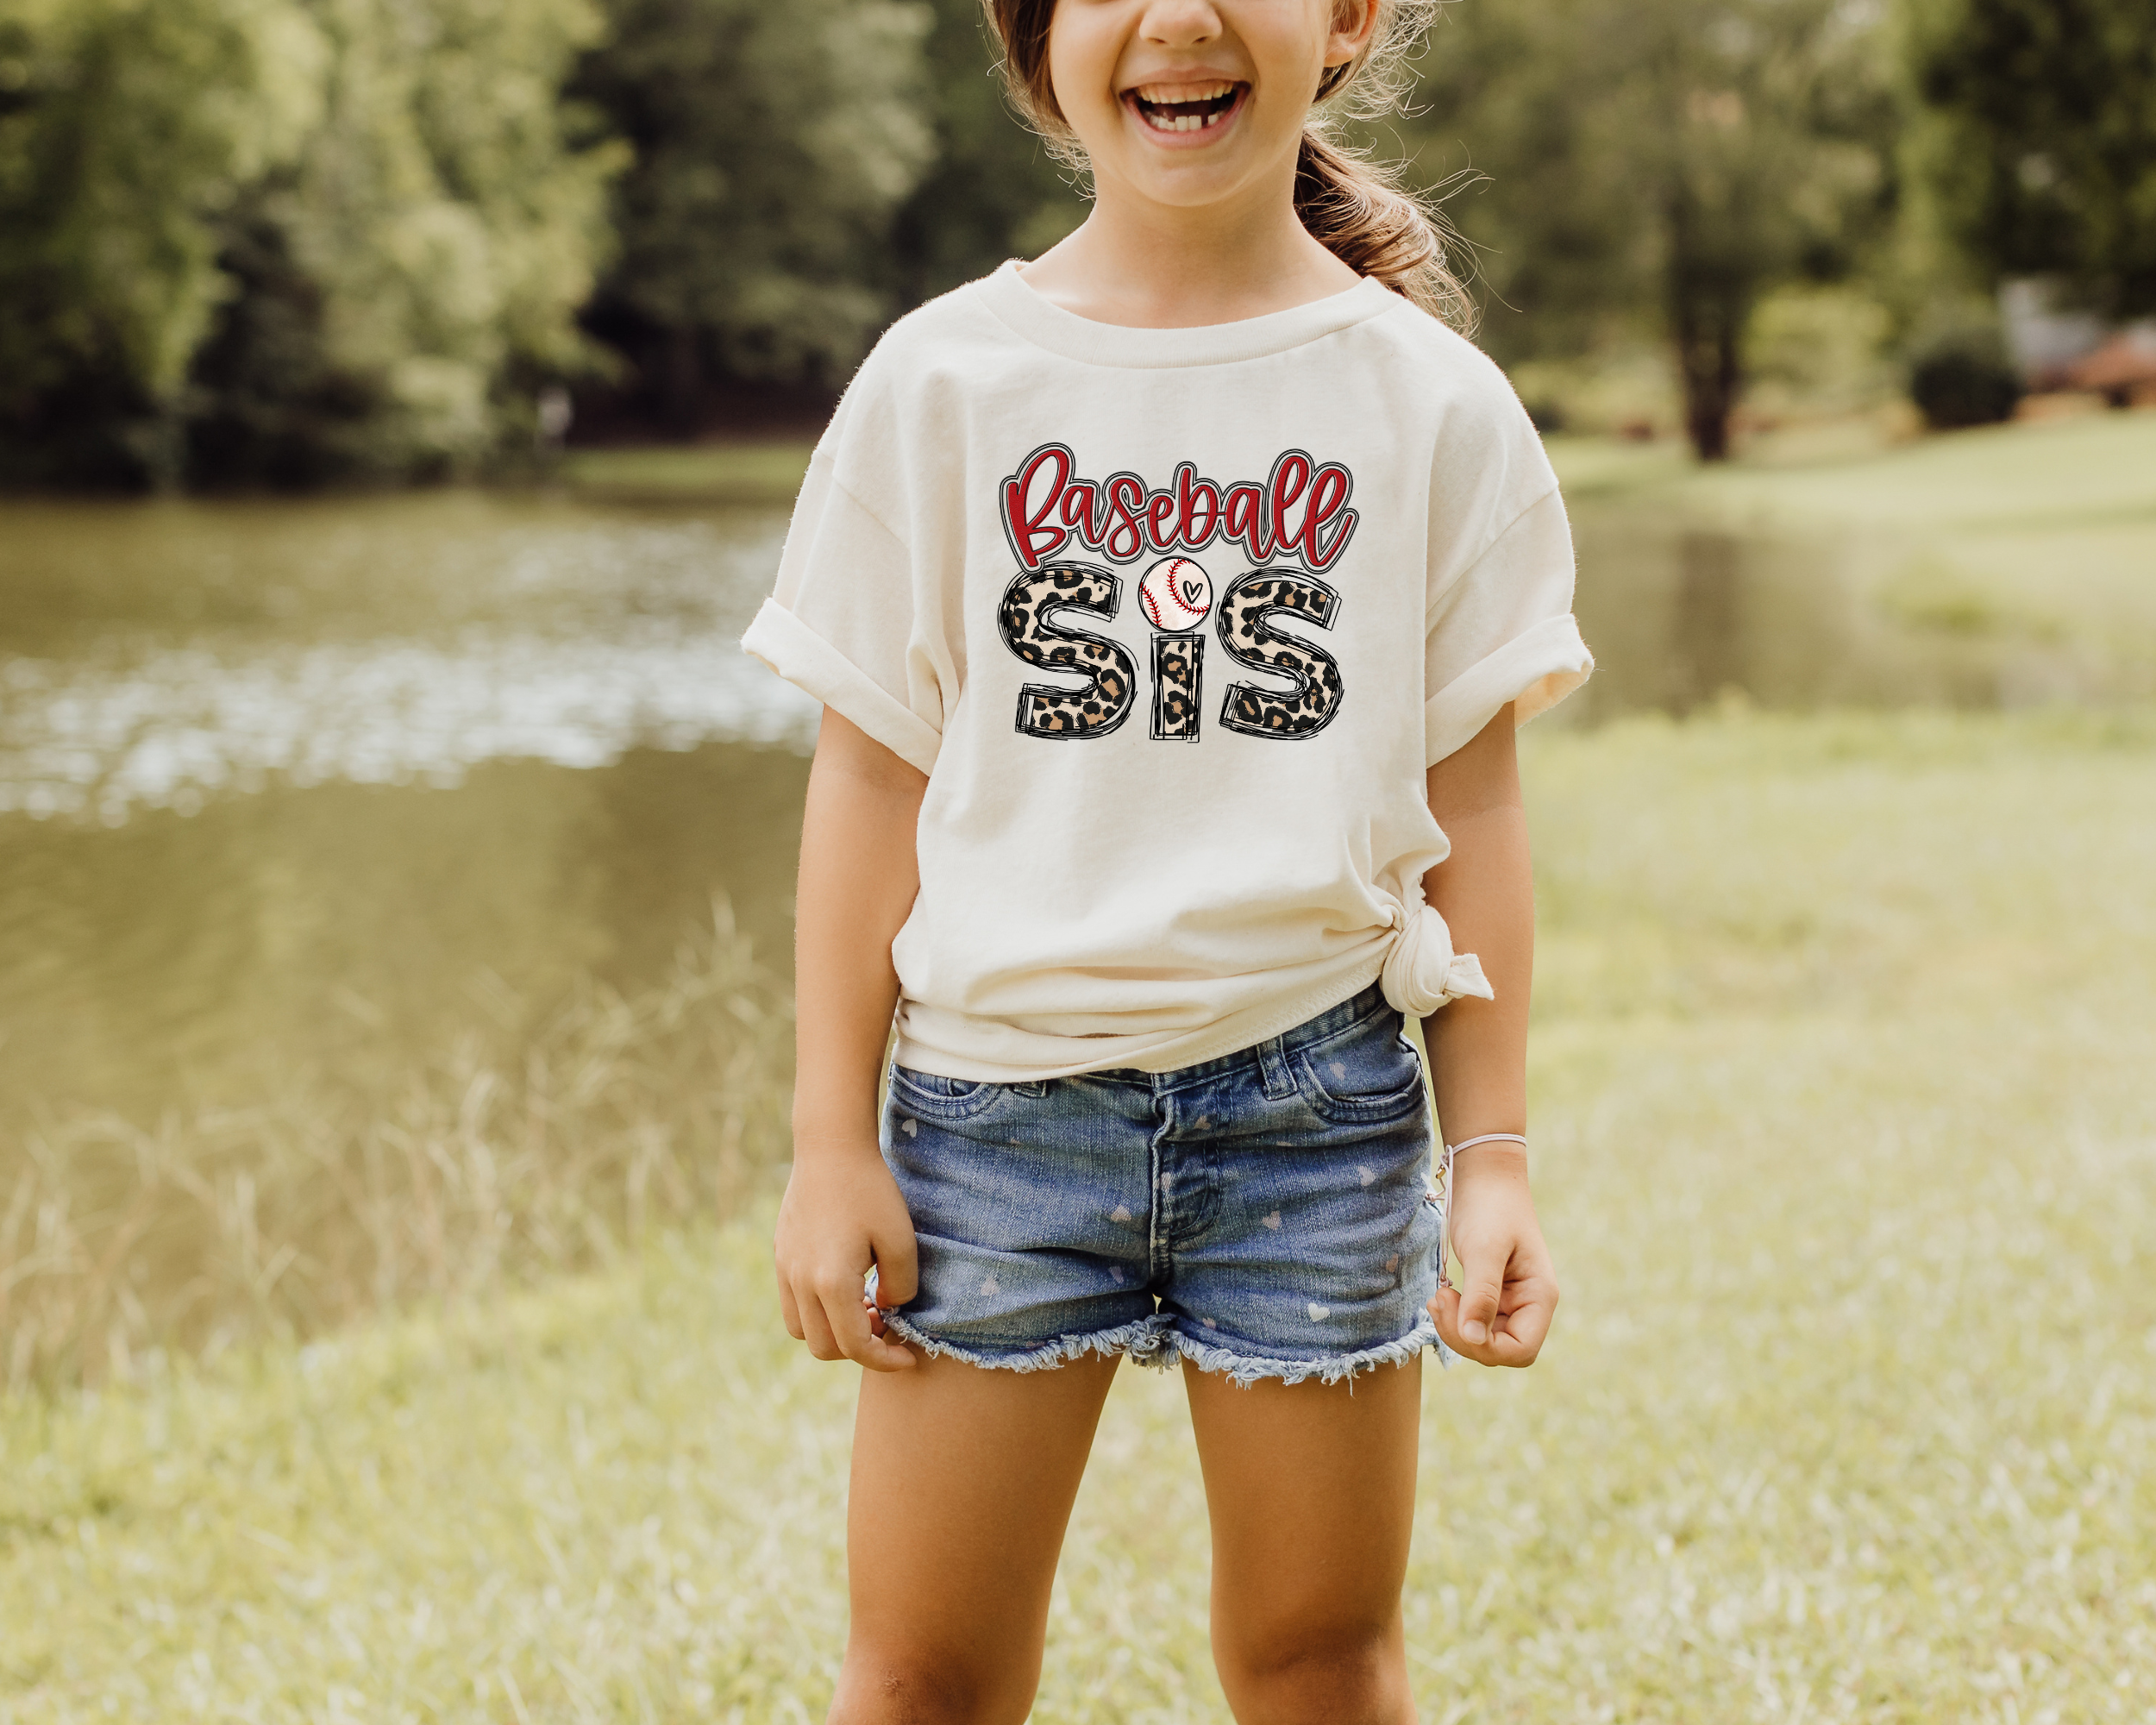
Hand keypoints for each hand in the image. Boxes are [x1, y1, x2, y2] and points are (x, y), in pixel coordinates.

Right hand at [774, 1135, 918, 1371]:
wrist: (830, 1149)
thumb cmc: (871, 1192)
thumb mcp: (901, 1241)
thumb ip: (900, 1288)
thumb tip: (887, 1311)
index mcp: (831, 1282)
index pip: (855, 1347)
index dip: (885, 1361)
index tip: (908, 1357)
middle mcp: (800, 1283)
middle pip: (825, 1348)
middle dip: (859, 1349)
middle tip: (886, 1322)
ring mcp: (785, 1270)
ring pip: (802, 1332)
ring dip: (833, 1333)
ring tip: (863, 1306)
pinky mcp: (781, 1258)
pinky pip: (792, 1306)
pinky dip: (817, 1312)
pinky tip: (844, 1286)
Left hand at [1427, 1144, 1557, 1366]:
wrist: (1484, 1175)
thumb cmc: (1489, 1206)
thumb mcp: (1484, 1250)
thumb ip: (1481, 1295)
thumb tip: (1474, 1341)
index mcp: (1540, 1296)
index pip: (1521, 1350)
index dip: (1487, 1347)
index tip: (1457, 1315)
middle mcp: (1530, 1304)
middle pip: (1501, 1350)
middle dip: (1465, 1337)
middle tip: (1439, 1302)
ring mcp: (1511, 1300)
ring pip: (1485, 1339)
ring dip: (1456, 1327)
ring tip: (1437, 1297)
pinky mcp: (1492, 1293)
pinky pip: (1475, 1320)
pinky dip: (1455, 1316)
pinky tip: (1441, 1295)